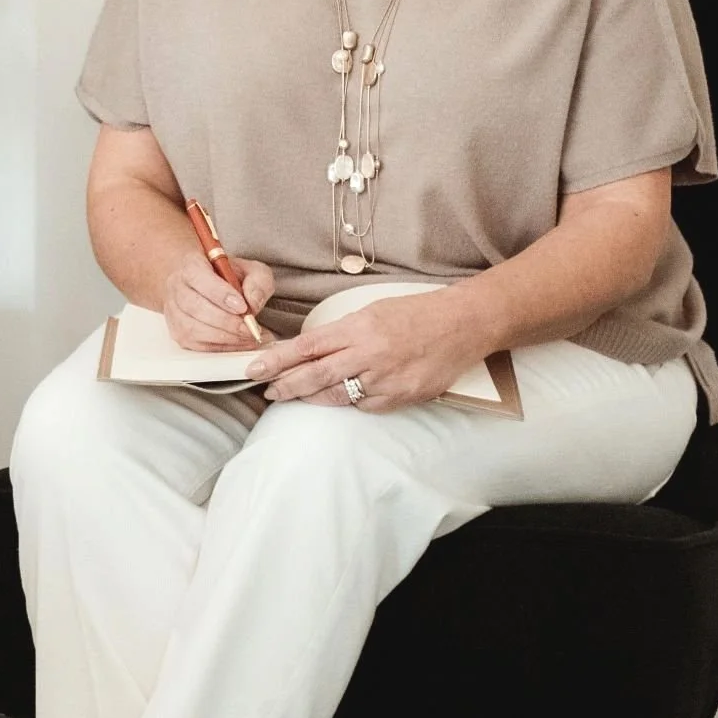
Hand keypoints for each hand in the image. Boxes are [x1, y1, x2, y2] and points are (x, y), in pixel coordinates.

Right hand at [161, 253, 276, 351]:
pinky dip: (221, 347)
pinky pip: (197, 345)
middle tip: (250, 327)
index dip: (221, 295)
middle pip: (195, 307)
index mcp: (191, 266)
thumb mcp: (250, 269)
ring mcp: (174, 312)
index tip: (242, 307)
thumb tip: (253, 302)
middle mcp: (177, 288)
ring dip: (225, 337)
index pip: (199, 279)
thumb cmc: (227, 276)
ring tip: (249, 336)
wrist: (204, 284)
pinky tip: (239, 342)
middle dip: (227, 321)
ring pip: (193, 329)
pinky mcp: (179, 332)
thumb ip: (257, 281)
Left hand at [245, 290, 488, 410]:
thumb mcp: (372, 312)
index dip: (277, 359)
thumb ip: (343, 333)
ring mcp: (386, 378)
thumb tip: (311, 350)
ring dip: (312, 397)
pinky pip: (365, 405)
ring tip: (294, 396)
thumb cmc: (416, 313)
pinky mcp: (402, 396)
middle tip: (266, 390)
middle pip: (315, 375)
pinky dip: (350, 402)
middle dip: (286, 385)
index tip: (255, 367)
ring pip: (337, 395)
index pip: (307, 346)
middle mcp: (369, 353)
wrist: (462, 324)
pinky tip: (340, 399)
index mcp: (358, 327)